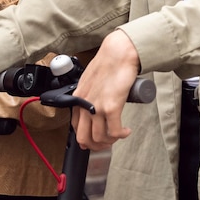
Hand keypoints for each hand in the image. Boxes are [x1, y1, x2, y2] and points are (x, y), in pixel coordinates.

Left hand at [71, 29, 139, 149]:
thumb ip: (89, 93)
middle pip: (84, 138)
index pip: (75, 127)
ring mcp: (97, 107)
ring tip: (118, 135)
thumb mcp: (89, 80)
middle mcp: (84, 104)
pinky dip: (121, 135)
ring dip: (110, 141)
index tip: (94, 140)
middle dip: (96, 146)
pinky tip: (125, 131)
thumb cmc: (107, 63)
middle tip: (107, 142)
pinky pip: (114, 132)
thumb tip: (94, 104)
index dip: (85, 138)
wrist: (117, 54)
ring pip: (99, 138)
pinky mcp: (111, 107)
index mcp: (78, 97)